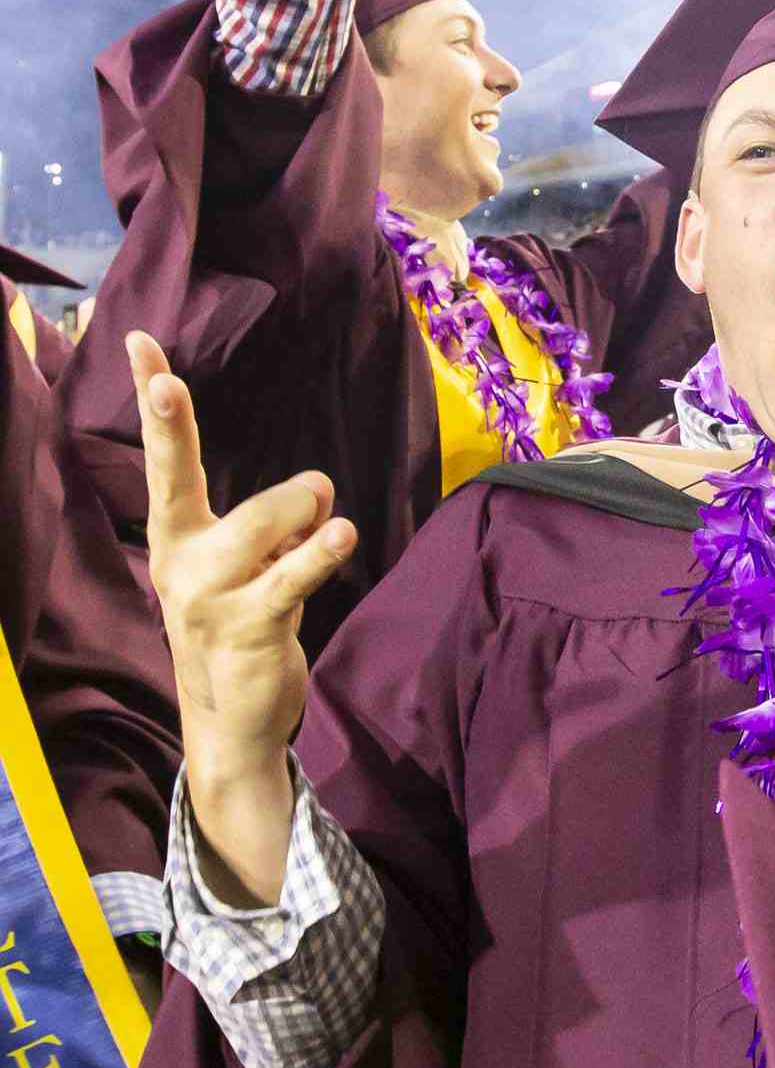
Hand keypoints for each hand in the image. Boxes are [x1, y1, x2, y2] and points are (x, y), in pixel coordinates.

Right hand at [129, 330, 354, 902]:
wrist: (232, 721)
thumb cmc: (245, 624)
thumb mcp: (257, 564)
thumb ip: (282, 522)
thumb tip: (319, 491)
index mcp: (181, 540)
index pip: (165, 460)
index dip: (155, 404)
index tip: (142, 345)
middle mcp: (183, 564)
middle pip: (183, 483)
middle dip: (172, 431)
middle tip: (186, 397)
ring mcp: (209, 601)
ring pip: (253, 528)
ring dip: (298, 509)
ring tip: (325, 507)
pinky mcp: (248, 631)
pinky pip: (289, 580)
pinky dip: (317, 554)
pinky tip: (339, 536)